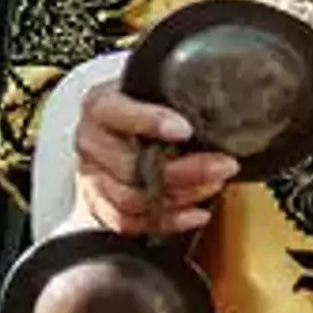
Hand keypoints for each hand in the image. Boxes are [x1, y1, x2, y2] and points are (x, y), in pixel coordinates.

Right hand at [73, 80, 234, 241]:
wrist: (125, 127)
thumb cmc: (144, 106)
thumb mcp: (157, 89)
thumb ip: (176, 94)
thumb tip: (221, 102)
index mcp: (99, 105)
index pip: (117, 114)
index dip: (150, 121)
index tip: (185, 129)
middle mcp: (90, 141)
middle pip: (130, 166)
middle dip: (185, 169)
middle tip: (222, 165)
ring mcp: (92, 175)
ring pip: (131, 199)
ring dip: (180, 197)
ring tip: (212, 186)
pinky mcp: (100, 204)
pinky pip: (129, 223)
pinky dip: (166, 222)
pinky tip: (194, 213)